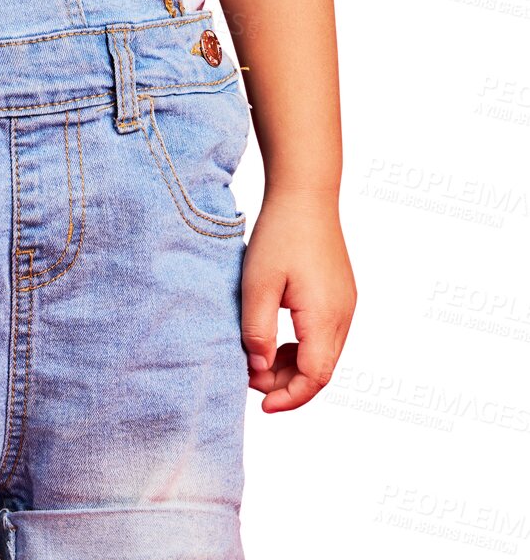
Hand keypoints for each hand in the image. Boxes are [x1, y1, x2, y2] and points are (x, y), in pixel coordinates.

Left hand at [240, 189, 356, 412]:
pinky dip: (303, 347)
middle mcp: (343, 315)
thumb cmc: (280, 234)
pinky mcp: (341, 293)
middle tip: (251, 379)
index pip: (314, 377)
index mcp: (325, 317)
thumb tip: (260, 370)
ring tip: (260, 361)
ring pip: (325, 354)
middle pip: (321, 371)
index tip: (262, 405)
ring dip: (295, 366)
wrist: (306, 192)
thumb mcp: (257, 284)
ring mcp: (346, 304)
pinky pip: (326, 335)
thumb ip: (258, 332)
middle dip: (288, 384)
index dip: (289, 398)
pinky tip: (278, 339)